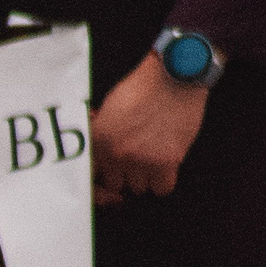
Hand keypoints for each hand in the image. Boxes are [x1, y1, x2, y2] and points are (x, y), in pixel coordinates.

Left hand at [90, 51, 205, 204]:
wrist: (174, 77)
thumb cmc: (142, 88)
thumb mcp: (108, 111)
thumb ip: (101, 137)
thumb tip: (98, 161)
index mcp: (98, 141)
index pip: (91, 178)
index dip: (100, 182)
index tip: (112, 179)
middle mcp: (115, 154)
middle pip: (117, 184)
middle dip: (126, 174)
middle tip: (137, 159)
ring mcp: (140, 159)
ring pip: (139, 188)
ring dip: (146, 177)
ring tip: (154, 157)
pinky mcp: (166, 162)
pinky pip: (162, 189)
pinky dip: (164, 181)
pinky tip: (166, 167)